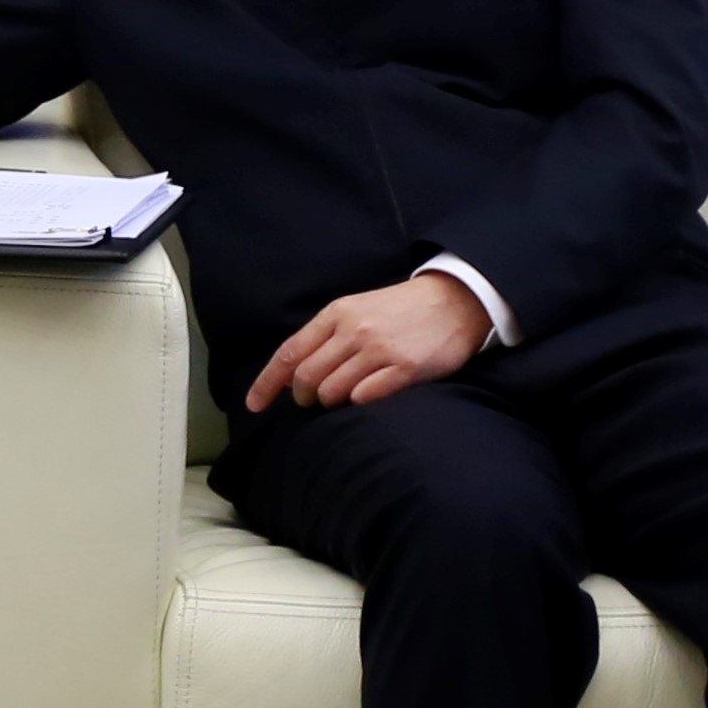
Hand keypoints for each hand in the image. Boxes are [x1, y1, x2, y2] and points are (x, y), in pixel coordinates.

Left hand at [245, 272, 489, 412]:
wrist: (453, 301)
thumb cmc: (399, 311)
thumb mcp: (356, 310)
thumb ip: (326, 336)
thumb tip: (293, 372)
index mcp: (336, 314)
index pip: (290, 353)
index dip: (268, 383)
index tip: (254, 406)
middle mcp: (353, 331)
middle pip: (307, 378)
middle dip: (303, 398)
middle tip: (313, 402)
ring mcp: (379, 350)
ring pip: (333, 392)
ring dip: (332, 403)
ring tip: (345, 397)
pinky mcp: (406, 369)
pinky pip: (366, 398)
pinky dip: (359, 403)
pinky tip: (368, 396)